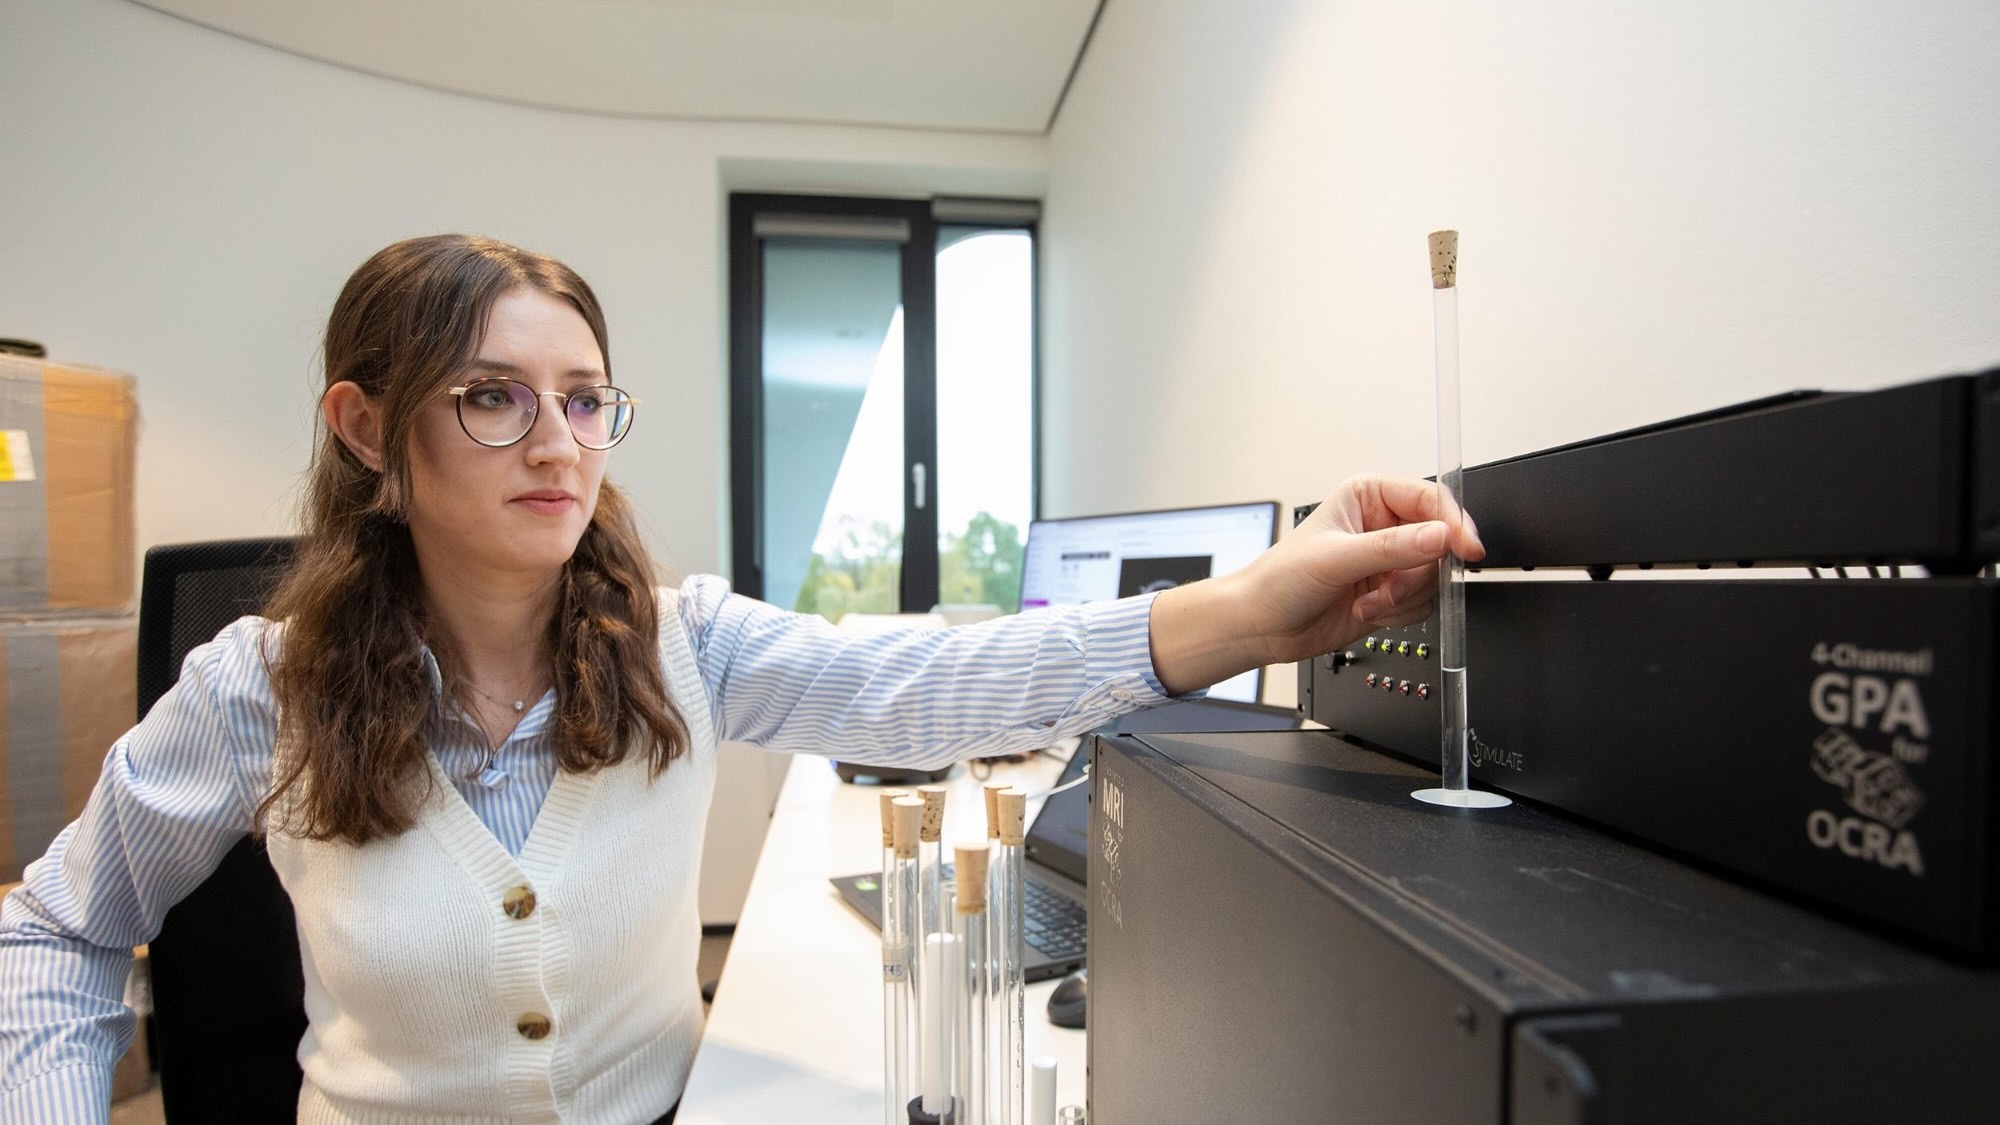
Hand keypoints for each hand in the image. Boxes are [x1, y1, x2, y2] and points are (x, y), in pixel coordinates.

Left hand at [1148, 475, 1483, 693]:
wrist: (1263, 625)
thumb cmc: (1280, 579)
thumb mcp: (1336, 558)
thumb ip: (1391, 548)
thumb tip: (1439, 537)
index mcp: (1370, 496)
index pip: (1431, 500)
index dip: (1453, 524)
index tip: (1465, 549)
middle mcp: (1385, 525)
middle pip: (1439, 544)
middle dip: (1415, 575)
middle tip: (1388, 588)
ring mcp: (1390, 561)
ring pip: (1434, 578)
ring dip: (1404, 598)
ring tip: (1368, 602)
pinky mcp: (1392, 592)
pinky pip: (1424, 603)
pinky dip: (1400, 614)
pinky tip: (1368, 612)